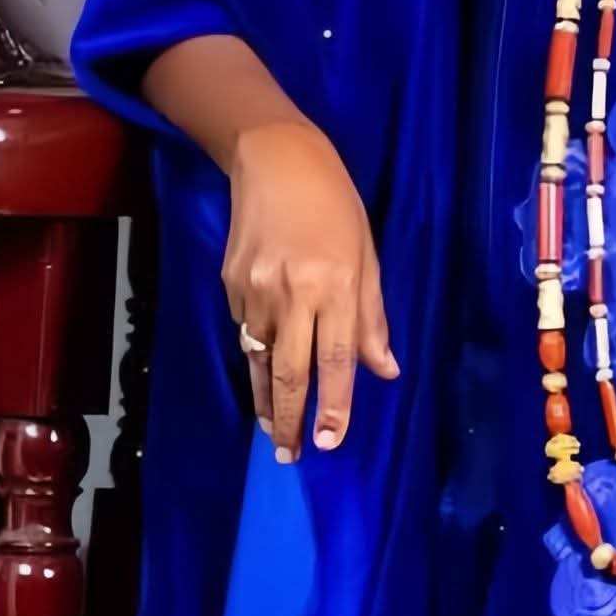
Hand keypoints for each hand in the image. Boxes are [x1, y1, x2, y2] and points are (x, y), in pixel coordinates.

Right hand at [220, 118, 398, 458]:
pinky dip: (255, 357)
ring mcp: (256, 288)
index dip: (333, 404)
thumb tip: (385, 370)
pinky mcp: (230, 282)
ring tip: (274, 430)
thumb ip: (373, 317)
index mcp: (335, 284)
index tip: (329, 440)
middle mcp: (293, 292)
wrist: (275, 160)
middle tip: (291, 455)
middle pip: (291, 371)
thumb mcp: (367, 256)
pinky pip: (246, 331)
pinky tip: (263, 373)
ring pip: (261, 359)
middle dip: (292, 419)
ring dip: (268, 399)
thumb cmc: (335, 206)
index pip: (336, 358)